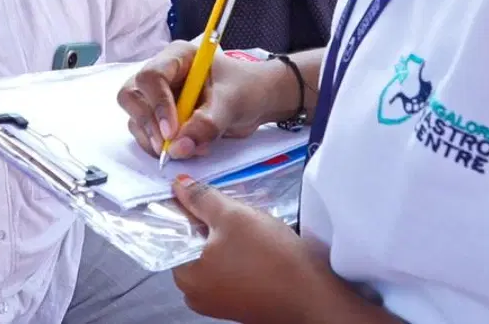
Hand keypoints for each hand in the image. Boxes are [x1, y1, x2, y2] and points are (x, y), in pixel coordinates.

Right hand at [117, 41, 281, 159]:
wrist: (256, 101)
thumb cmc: (246, 90)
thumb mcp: (231, 104)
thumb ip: (206, 124)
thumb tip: (178, 147)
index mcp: (178, 57)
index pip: (151, 77)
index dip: (157, 104)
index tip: (171, 131)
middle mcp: (162, 74)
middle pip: (132, 96)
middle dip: (149, 125)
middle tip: (170, 147)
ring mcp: (158, 96)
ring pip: (136, 118)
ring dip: (157, 140)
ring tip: (192, 147)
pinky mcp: (160, 117)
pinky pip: (147, 134)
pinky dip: (162, 147)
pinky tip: (189, 148)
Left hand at [172, 177, 338, 323]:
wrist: (313, 295)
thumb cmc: (270, 258)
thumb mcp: (232, 216)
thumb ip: (201, 198)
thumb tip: (178, 185)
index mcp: (185, 276)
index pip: (175, 233)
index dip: (191, 209)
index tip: (208, 198)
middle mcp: (196, 295)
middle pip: (197, 245)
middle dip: (215, 225)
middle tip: (237, 213)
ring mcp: (220, 302)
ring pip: (218, 256)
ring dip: (232, 238)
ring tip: (253, 228)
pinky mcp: (243, 303)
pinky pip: (234, 270)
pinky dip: (243, 255)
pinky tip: (261, 246)